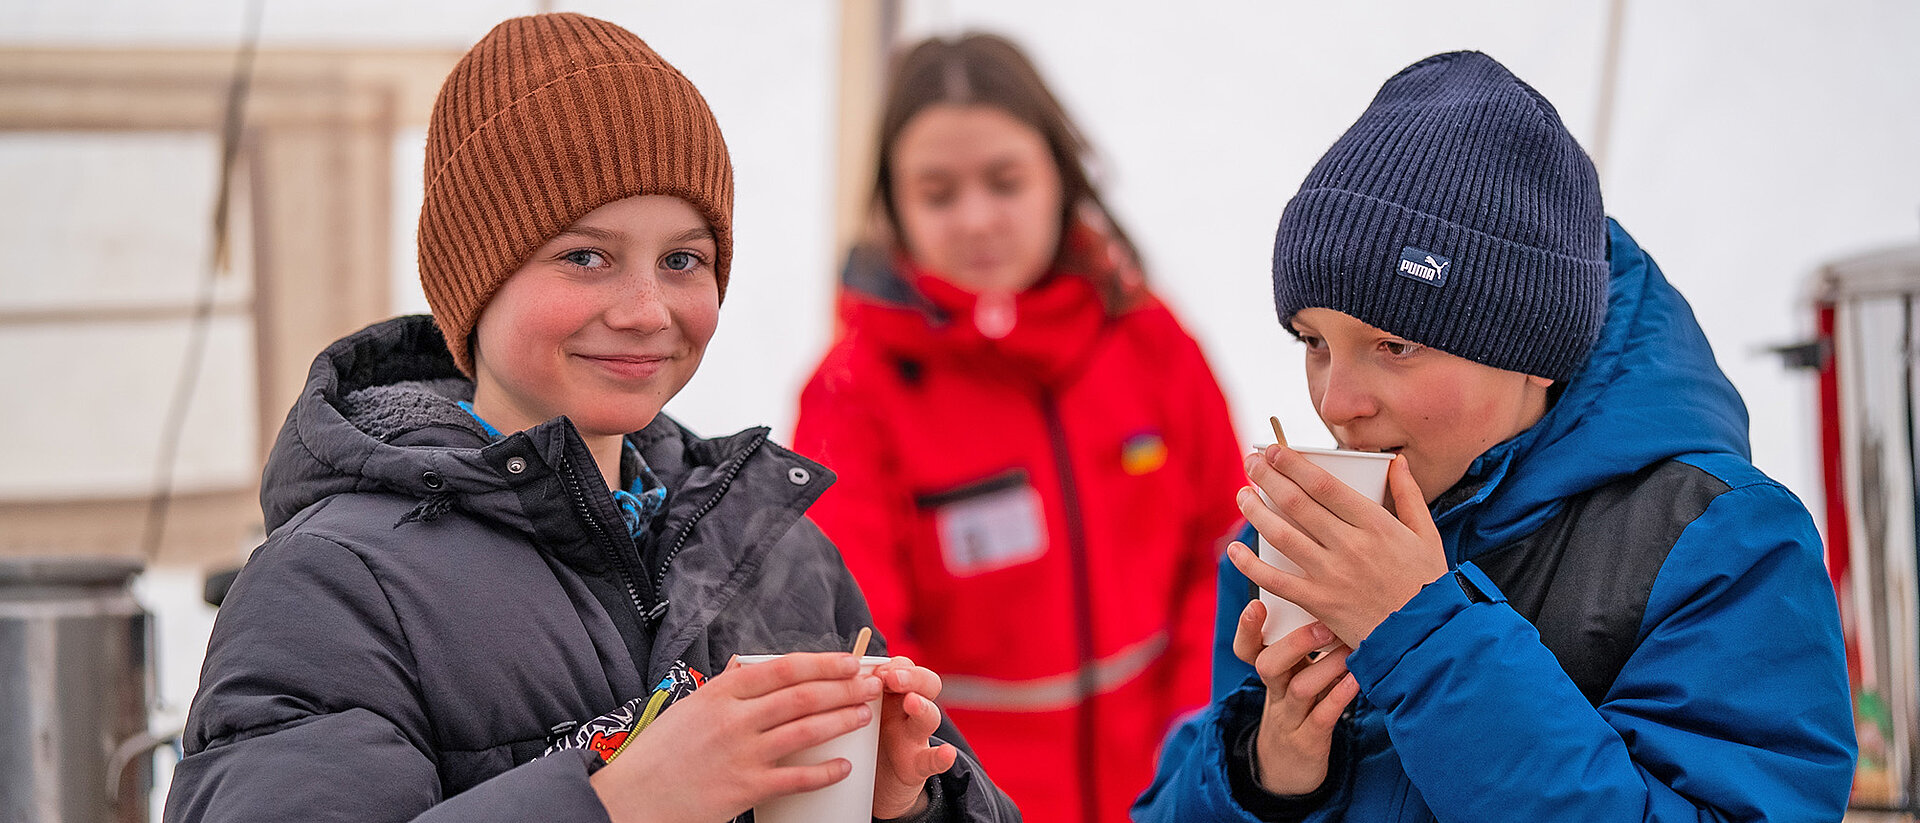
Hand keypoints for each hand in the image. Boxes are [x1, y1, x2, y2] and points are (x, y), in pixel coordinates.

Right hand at [590, 652, 881, 822]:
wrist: (629, 799)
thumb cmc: (658, 756)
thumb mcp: (688, 709)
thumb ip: (725, 691)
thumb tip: (752, 670)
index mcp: (719, 693)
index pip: (783, 669)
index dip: (823, 663)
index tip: (851, 661)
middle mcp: (733, 718)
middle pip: (803, 696)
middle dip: (845, 688)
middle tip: (873, 685)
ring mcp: (740, 753)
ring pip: (806, 730)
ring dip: (842, 721)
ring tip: (865, 716)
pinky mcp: (744, 788)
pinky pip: (796, 778)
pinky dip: (825, 772)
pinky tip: (845, 767)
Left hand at [869, 656, 958, 819]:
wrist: (877, 782)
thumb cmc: (866, 739)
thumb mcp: (858, 711)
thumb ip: (853, 694)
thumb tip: (837, 677)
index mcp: (893, 694)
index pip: (904, 668)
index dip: (893, 665)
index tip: (875, 671)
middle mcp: (909, 711)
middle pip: (926, 684)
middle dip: (912, 677)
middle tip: (893, 678)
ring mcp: (916, 737)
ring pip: (930, 717)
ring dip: (922, 708)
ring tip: (912, 702)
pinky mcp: (918, 766)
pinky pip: (933, 760)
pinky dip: (942, 757)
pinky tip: (947, 753)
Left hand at [1232, 446, 1445, 646]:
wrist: (1426, 638)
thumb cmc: (1428, 585)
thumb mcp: (1427, 536)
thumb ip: (1409, 495)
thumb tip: (1397, 460)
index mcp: (1377, 524)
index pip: (1324, 484)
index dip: (1293, 464)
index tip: (1273, 450)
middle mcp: (1351, 545)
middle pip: (1297, 503)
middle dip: (1268, 478)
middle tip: (1249, 463)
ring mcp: (1333, 575)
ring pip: (1282, 535)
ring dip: (1256, 511)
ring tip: (1242, 495)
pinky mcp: (1320, 603)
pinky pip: (1276, 581)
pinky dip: (1250, 565)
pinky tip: (1234, 550)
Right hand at [1234, 607, 1357, 795]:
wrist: (1287, 771)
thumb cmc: (1298, 709)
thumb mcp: (1290, 679)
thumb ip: (1300, 647)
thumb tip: (1324, 601)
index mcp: (1270, 674)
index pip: (1247, 649)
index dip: (1247, 628)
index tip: (1257, 604)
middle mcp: (1275, 693)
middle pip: (1268, 665)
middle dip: (1294, 643)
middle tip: (1323, 626)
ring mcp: (1291, 718)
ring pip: (1299, 689)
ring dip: (1326, 667)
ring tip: (1350, 650)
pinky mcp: (1310, 741)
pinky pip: (1323, 716)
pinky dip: (1339, 696)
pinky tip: (1357, 680)